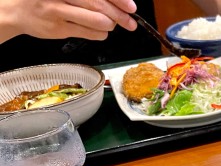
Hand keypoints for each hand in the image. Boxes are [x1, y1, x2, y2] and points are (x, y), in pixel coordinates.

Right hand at [1, 0, 137, 42]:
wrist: (15, 9)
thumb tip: (115, 2)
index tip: (130, 6)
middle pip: (98, 4)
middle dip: (119, 14)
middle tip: (130, 21)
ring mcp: (58, 11)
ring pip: (95, 19)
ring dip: (110, 24)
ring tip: (113, 25)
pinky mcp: (58, 28)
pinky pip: (87, 32)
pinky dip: (100, 34)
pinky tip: (102, 32)